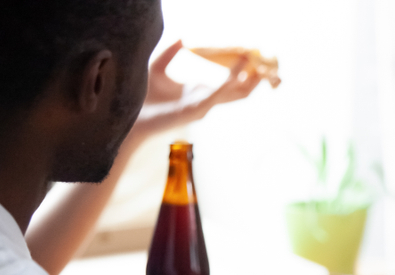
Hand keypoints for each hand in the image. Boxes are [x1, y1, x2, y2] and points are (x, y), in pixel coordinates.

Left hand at [130, 40, 265, 141]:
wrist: (129, 115)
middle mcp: (204, 101)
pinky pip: (215, 97)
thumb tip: (183, 38)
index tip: (250, 53)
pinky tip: (235, 77)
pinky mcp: (193, 111)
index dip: (241, 69)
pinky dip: (226, 86)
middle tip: (265, 63)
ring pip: (232, 96)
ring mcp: (201, 107)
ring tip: (258, 70)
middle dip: (253, 79)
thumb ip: (170, 53)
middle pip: (238, 92)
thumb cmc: (141, 97)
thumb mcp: (157, 67)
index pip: (228, 82)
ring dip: (247, 83)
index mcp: (198, 91)